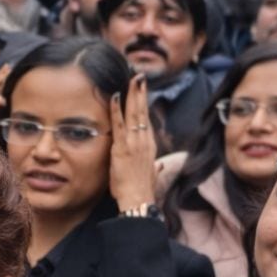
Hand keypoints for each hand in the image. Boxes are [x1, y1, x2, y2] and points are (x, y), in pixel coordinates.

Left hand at [109, 73, 157, 210]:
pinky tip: (116, 96)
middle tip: (139, 76)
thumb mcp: (150, 176)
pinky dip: (117, 109)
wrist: (138, 200)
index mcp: (149, 146)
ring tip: (133, 79)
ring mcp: (134, 143)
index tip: (142, 90)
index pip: (146, 120)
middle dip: (141, 93)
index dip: (144, 104)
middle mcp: (144, 141)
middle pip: (143, 112)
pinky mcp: (122, 147)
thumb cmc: (141, 190)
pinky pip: (119, 124)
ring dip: (133, 95)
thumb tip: (160, 166)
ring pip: (134, 114)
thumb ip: (155, 168)